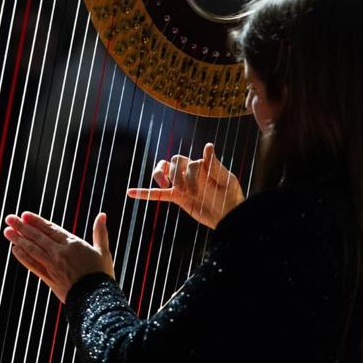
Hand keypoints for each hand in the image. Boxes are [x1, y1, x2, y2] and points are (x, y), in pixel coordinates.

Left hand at [3, 211, 113, 302]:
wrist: (97, 300)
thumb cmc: (101, 275)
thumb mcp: (103, 251)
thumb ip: (100, 232)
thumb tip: (102, 215)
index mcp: (72, 244)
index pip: (50, 229)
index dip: (36, 221)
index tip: (24, 215)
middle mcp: (59, 253)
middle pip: (37, 237)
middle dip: (22, 227)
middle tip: (9, 218)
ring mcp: (52, 266)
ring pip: (32, 249)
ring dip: (18, 239)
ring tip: (7, 231)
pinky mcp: (48, 278)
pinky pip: (33, 265)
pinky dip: (23, 257)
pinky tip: (15, 250)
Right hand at [127, 142, 243, 228]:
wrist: (229, 217)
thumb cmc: (232, 197)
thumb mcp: (227, 181)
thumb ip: (215, 166)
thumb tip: (208, 146)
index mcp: (203, 166)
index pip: (191, 162)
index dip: (193, 173)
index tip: (202, 186)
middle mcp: (191, 172)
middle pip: (175, 162)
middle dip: (179, 176)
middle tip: (189, 191)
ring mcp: (182, 184)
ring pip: (164, 171)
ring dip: (162, 175)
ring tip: (166, 186)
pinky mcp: (177, 197)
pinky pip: (158, 194)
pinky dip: (144, 193)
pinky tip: (130, 193)